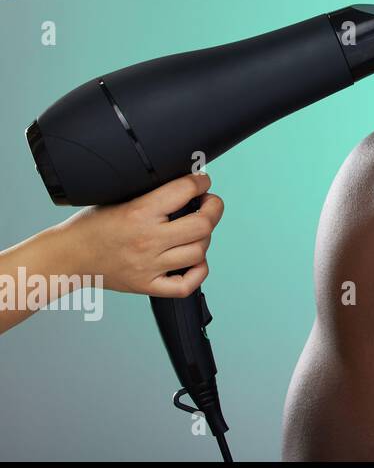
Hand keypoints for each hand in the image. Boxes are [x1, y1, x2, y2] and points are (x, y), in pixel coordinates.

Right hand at [50, 173, 224, 297]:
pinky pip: (186, 285)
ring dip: (204, 239)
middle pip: (203, 225)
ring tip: (196, 231)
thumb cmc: (90, 226)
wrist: (66, 257)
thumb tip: (186, 183)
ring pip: (199, 252)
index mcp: (139, 212)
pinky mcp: (147, 285)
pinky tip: (194, 260)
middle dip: (213, 209)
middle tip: (209, 204)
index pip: (185, 190)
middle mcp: (147, 240)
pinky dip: (198, 272)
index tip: (202, 182)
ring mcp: (149, 265)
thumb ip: (153, 194)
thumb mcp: (119, 198)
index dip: (201, 182)